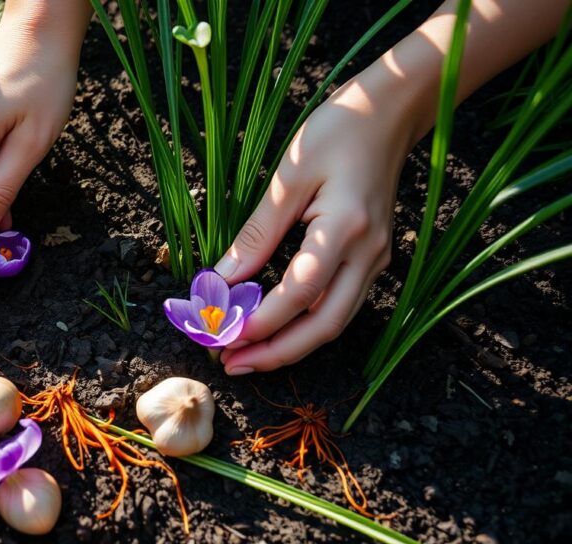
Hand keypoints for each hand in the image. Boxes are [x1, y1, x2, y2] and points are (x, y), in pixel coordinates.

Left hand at [215, 0, 567, 374]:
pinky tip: (275, 328)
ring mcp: (376, 259)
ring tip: (246, 355)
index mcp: (345, 229)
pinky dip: (306, 325)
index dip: (259, 321)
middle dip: (275, 352)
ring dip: (290, 345)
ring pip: (334, 323)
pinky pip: (340, 305)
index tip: (221, 333)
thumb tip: (223, 277)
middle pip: (324, 326)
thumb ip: (258, 232)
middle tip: (230, 363)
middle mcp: (368, 254)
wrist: (390, 112)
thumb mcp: (288, 176)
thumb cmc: (338, 131)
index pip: (298, 294)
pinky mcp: (373, 258)